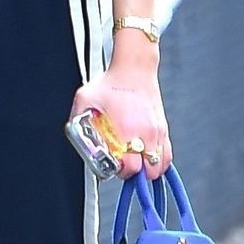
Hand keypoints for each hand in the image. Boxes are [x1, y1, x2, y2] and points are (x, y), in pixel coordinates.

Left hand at [70, 59, 169, 181]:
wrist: (134, 69)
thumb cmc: (111, 83)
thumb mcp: (85, 100)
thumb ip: (77, 121)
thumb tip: (76, 137)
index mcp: (126, 130)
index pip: (129, 167)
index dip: (119, 171)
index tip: (112, 166)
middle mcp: (145, 133)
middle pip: (147, 172)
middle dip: (133, 173)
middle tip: (122, 164)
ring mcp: (157, 132)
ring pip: (160, 167)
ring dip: (147, 169)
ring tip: (134, 162)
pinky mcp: (164, 129)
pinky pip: (167, 156)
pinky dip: (158, 162)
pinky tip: (146, 157)